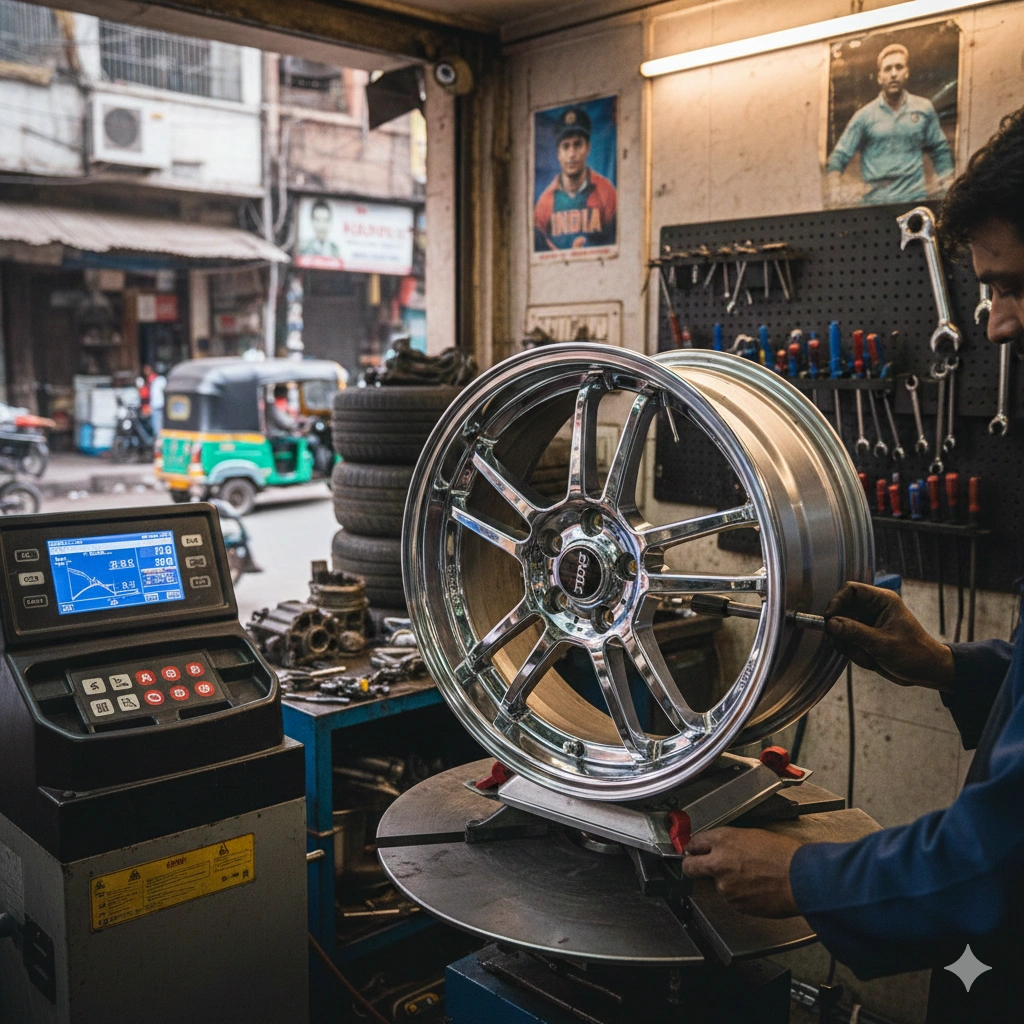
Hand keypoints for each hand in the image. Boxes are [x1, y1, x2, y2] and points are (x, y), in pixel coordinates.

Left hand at [680, 827, 800, 917]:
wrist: (801, 879)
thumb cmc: (784, 855)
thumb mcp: (753, 835)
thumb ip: (731, 842)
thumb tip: (722, 847)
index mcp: (723, 840)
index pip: (694, 843)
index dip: (694, 848)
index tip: (694, 850)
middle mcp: (718, 863)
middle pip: (689, 867)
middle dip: (692, 866)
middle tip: (698, 865)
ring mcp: (725, 886)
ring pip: (716, 884)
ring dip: (726, 882)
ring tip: (751, 877)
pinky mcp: (735, 904)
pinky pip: (732, 898)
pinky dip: (740, 895)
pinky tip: (756, 888)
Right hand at [824, 582, 953, 691]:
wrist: (926, 673)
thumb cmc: (913, 654)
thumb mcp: (882, 644)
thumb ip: (855, 632)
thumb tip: (830, 623)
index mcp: (882, 601)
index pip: (851, 590)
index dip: (837, 601)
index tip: (828, 619)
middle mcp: (872, 610)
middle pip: (842, 610)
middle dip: (841, 630)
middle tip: (844, 644)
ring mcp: (867, 624)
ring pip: (841, 629)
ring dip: (848, 646)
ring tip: (866, 657)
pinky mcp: (864, 638)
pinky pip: (846, 642)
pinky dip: (853, 653)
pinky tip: (869, 660)